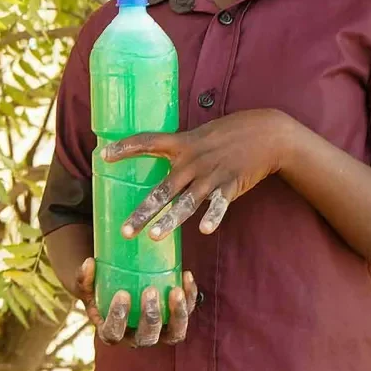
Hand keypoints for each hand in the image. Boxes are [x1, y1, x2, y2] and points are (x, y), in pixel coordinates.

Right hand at [74, 257, 196, 346]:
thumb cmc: (101, 291)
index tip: (122, 294)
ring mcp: (159, 332)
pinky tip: (186, 276)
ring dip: (177, 314)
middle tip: (150, 290)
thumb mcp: (88, 286)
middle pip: (146, 337)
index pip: (114, 334)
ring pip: (174, 334)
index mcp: (112, 333)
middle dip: (150, 316)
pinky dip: (190, 297)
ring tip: (176, 290)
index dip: (118, 317)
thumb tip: (89, 263)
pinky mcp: (175, 321)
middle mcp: (137, 338)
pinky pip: (186, 314)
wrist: (119, 294)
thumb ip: (84, 278)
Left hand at [102, 108, 299, 239]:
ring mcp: (211, 175)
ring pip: (186, 202)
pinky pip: (219, 205)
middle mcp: (192, 161)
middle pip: (161, 189)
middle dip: (142, 212)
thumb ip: (181, 148)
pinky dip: (212, 217)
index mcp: (182, 144)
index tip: (103, 155)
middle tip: (125, 232)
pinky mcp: (230, 185)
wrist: (267, 133)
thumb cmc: (230, 133)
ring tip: (154, 236)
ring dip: (170, 220)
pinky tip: (205, 231)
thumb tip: (161, 156)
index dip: (125, 148)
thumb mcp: (200, 134)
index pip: (147, 142)